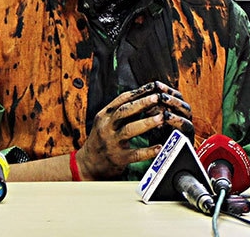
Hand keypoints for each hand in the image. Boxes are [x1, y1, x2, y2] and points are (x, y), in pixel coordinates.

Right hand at [76, 81, 193, 179]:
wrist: (87, 164)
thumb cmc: (102, 139)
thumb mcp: (106, 121)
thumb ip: (121, 111)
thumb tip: (146, 96)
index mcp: (105, 116)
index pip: (122, 99)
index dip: (139, 92)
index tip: (154, 86)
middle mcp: (106, 127)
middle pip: (124, 112)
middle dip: (142, 103)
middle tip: (158, 97)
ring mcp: (111, 143)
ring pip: (129, 130)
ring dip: (146, 123)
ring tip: (161, 118)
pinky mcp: (118, 158)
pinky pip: (134, 154)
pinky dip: (148, 151)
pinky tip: (159, 147)